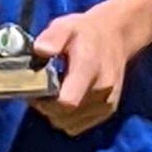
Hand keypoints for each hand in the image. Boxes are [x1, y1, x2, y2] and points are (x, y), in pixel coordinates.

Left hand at [33, 7, 134, 135]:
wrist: (117, 36)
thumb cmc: (86, 32)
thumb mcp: (66, 26)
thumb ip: (53, 37)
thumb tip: (40, 50)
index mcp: (89, 68)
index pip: (67, 101)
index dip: (45, 101)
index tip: (35, 88)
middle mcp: (102, 90)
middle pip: (64, 116)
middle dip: (46, 107)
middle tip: (39, 90)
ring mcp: (106, 103)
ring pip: (69, 124)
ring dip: (55, 114)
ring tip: (51, 94)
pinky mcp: (107, 111)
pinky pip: (78, 126)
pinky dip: (66, 118)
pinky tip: (64, 99)